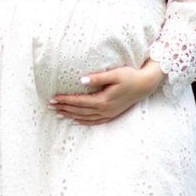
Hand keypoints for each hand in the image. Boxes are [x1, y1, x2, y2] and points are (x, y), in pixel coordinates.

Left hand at [49, 61, 165, 123]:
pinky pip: (95, 121)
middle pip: (80, 111)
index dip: (65, 100)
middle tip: (50, 106)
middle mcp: (105, 109)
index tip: (53, 98)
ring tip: (59, 112)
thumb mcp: (114, 74)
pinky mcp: (112, 114)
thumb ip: (97, 78)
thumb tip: (81, 80)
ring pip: (86, 117)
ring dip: (71, 115)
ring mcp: (109, 113)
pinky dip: (84, 121)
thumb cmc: (129, 76)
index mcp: (103, 100)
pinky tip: (76, 120)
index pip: (79, 101)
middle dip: (64, 108)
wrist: (145, 85)